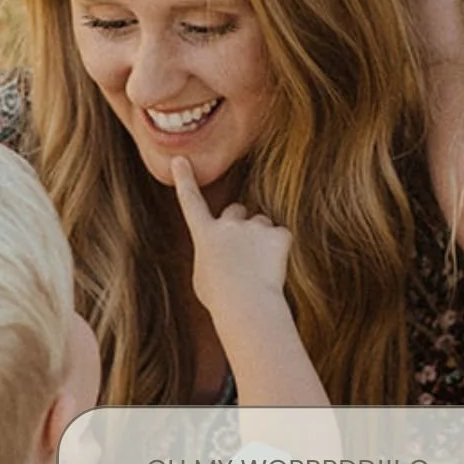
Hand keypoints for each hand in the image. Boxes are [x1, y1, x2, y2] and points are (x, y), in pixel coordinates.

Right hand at [172, 157, 291, 327]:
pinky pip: (282, 236)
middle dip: (240, 223)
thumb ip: (212, 256)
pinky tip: (274, 269)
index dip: (185, 180)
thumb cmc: (221, 299)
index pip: (191, 201)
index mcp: (204, 234)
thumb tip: (221, 254)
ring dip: (262, 238)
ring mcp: (254, 227)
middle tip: (244, 252)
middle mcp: (228, 224)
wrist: (246, 304)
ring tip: (259, 268)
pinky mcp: (278, 235)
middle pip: (236, 210)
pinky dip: (281, 250)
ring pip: (262, 224)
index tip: (181, 159)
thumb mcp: (204, 279)